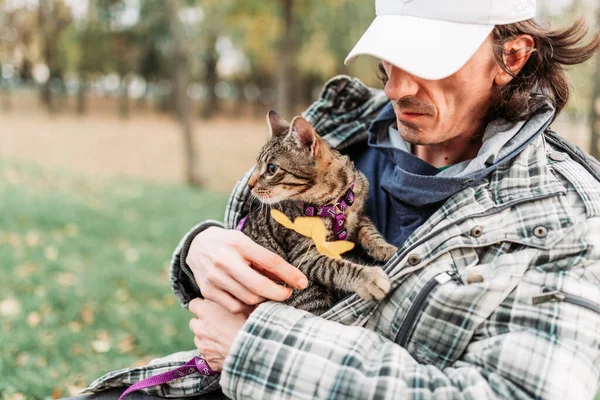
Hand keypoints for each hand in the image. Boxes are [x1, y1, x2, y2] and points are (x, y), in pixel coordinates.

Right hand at [186, 227, 307, 313]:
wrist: (196, 246)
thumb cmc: (228, 244)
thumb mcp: (246, 243)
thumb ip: (264, 260)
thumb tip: (290, 278)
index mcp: (238, 244)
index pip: (270, 261)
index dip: (289, 274)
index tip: (302, 283)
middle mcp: (225, 261)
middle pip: (258, 286)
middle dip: (278, 294)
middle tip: (287, 293)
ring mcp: (214, 278)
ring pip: (248, 299)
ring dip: (263, 299)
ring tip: (267, 293)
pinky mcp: (208, 291)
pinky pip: (235, 306)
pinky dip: (247, 305)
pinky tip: (250, 298)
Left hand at [188, 297, 247, 371]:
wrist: (252, 351)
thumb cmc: (249, 325)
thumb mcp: (244, 305)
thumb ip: (232, 300)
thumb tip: (232, 296)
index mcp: (206, 311)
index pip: (193, 304)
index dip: (201, 304)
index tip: (209, 306)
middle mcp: (200, 328)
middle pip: (194, 322)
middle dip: (203, 322)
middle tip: (218, 322)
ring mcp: (202, 346)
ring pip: (199, 339)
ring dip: (207, 337)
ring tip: (223, 337)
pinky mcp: (207, 360)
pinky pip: (206, 354)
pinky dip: (213, 351)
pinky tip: (225, 349)